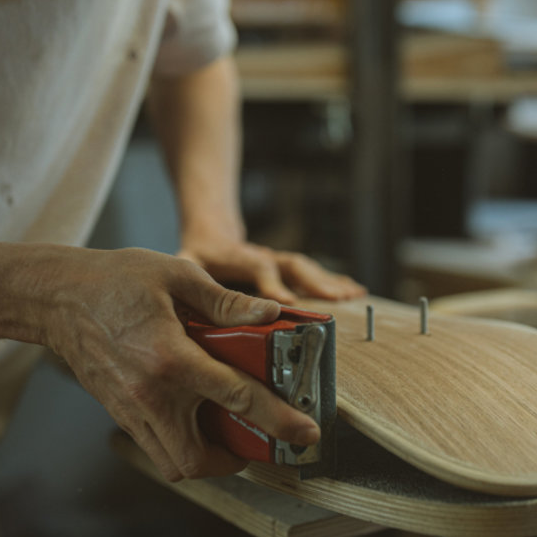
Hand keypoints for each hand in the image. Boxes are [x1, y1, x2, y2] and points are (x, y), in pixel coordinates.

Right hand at [43, 247, 319, 480]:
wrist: (56, 297)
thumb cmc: (115, 280)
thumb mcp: (177, 275)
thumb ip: (226, 301)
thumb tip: (270, 314)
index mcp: (171, 358)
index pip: (237, 399)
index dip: (279, 419)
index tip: (306, 432)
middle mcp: (150, 395)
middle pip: (201, 458)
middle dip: (239, 458)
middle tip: (261, 438)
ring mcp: (131, 410)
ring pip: (175, 464)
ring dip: (209, 459)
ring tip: (231, 434)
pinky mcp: (120, 413)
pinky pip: (155, 449)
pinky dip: (182, 447)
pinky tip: (198, 419)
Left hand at [178, 238, 365, 304]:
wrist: (213, 233)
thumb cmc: (199, 254)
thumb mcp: (186, 262)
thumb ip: (186, 274)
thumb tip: (181, 297)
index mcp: (239, 258)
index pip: (258, 269)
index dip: (272, 286)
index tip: (287, 303)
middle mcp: (263, 258)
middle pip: (292, 266)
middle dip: (314, 282)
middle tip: (336, 299)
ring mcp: (277, 262)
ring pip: (307, 269)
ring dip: (330, 281)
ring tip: (352, 295)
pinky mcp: (286, 269)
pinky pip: (314, 273)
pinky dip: (335, 281)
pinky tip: (355, 291)